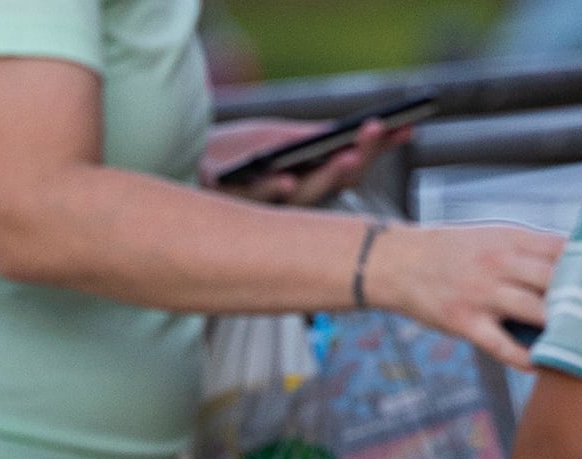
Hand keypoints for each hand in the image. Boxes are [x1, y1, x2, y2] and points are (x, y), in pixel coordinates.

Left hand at [202, 116, 396, 206]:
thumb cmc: (225, 151)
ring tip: (347, 154)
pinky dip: (272, 190)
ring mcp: (263, 205)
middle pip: (334, 181)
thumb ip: (306, 138)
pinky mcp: (230, 207)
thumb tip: (349, 132)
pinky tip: (285, 178)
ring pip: (302, 196)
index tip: (408, 128)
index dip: (378, 149)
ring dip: (325, 176)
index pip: (351, 164)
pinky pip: (255, 202)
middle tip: (378, 130)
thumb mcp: (271, 137)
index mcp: (306, 175)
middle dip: (358, 157)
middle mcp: (289, 196)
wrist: (174, 164)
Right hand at [368, 220, 561, 368]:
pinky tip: (538, 363)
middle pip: (556, 279)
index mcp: (511, 240)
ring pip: (535, 309)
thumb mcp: (491, 236)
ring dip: (557, 324)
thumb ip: (528, 248)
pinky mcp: (464, 322)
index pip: (564, 249)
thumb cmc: (449, 252)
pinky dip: (523, 357)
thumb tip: (569, 262)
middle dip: (578, 295)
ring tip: (573, 336)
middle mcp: (499, 264)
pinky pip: (501, 344)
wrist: (397, 263)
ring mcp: (482, 294)